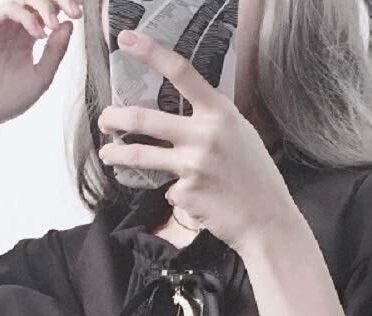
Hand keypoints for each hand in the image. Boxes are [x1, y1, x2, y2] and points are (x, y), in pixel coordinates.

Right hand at [0, 1, 82, 139]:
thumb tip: (70, 24)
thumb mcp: (42, 76)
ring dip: (44, 6)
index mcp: (28, 34)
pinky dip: (25, 16)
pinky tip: (38, 34)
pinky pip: (7, 8)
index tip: (82, 13)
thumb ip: (56, 51)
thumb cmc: (10, 98)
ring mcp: (0, 23)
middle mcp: (14, 25)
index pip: (49, 10)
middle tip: (76, 11)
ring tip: (54, 25)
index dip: (66, 5)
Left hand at [96, 28, 297, 254]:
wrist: (267, 219)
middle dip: (115, 118)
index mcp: (220, 112)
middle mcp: (204, 135)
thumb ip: (211, 120)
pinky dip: (177, 193)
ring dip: (117, 154)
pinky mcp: (186, 194)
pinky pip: (168, 189)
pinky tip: (197, 199)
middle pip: (144, 120)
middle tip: (104, 120)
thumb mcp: (240, 134)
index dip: (151, 53)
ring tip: (108, 154)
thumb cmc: (256, 176)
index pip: (182, 72)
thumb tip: (181, 113)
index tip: (126, 40)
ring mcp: (193, 166)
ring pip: (140, 157)